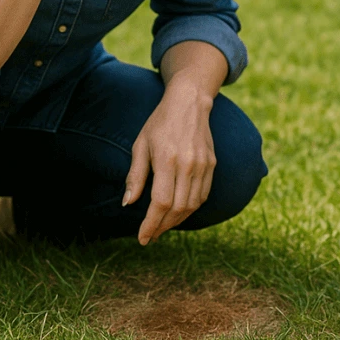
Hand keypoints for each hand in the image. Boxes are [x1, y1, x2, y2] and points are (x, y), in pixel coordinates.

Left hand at [123, 86, 215, 244]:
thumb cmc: (160, 123)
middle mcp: (188, 165)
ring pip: (192, 205)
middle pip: (178, 208)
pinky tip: (178, 212)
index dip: (151, 224)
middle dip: (162, 226)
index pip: (161, 202)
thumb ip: (135, 175)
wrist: (189, 102)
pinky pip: (203, 195)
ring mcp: (203, 165)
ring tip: (162, 226)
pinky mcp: (212, 164)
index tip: (142, 237)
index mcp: (167, 159)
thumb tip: (127, 203)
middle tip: (150, 235)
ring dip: (176, 221)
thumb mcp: (140, 145)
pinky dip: (191, 208)